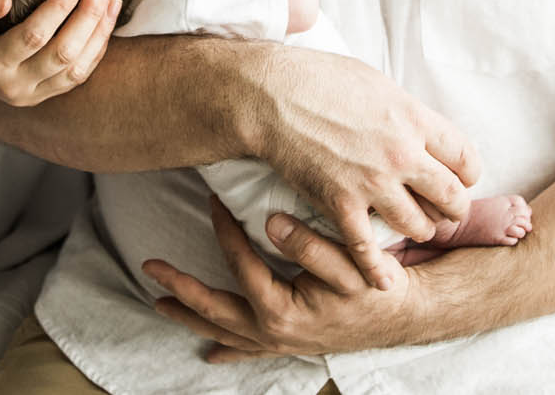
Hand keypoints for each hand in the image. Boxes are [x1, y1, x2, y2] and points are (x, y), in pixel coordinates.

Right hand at [0, 0, 119, 106]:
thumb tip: (3, 0)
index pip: (32, 36)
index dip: (59, 7)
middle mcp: (13, 87)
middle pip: (62, 54)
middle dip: (88, 16)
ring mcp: (30, 96)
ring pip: (76, 69)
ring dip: (99, 33)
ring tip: (112, 0)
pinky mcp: (43, 95)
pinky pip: (78, 76)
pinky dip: (96, 49)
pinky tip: (106, 22)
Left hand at [142, 197, 424, 361]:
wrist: (404, 316)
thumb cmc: (377, 288)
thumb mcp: (350, 263)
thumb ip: (309, 243)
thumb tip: (270, 222)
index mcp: (283, 309)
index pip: (242, 265)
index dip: (225, 231)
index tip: (213, 202)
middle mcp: (274, 331)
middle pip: (216, 308)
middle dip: (181, 288)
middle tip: (150, 267)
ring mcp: (278, 342)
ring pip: (223, 332)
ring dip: (190, 316)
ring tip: (159, 303)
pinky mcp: (288, 345)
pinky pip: (248, 352)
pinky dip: (225, 351)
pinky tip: (208, 354)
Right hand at [242, 47, 478, 288]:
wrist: (270, 96)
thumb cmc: (318, 78)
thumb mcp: (375, 82)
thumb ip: (402, 110)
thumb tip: (416, 124)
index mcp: (413, 118)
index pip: (465, 157)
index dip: (467, 174)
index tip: (460, 179)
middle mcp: (402, 154)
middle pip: (451, 196)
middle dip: (452, 208)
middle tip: (444, 212)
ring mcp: (372, 182)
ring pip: (418, 225)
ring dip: (419, 230)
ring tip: (412, 228)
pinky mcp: (341, 204)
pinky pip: (368, 248)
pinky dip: (378, 268)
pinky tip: (384, 280)